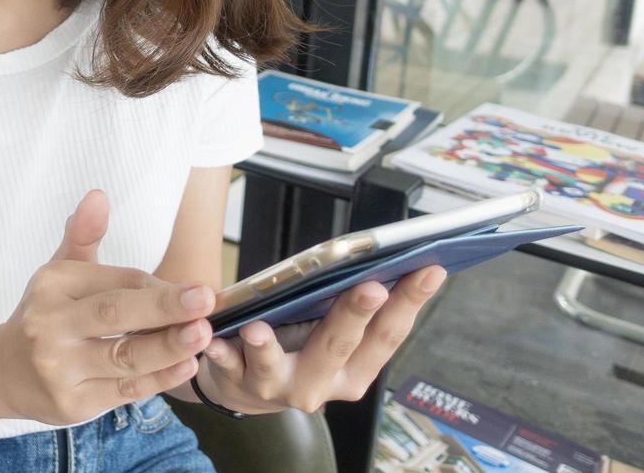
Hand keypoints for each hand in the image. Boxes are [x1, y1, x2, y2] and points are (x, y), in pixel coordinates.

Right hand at [0, 189, 214, 425]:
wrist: (1, 371)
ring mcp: (59, 367)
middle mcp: (50, 325)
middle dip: (164, 307)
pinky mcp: (72, 403)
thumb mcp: (57, 271)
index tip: (196, 290)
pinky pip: (123, 390)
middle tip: (205, 299)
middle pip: (115, 314)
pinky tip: (185, 366)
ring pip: (124, 356)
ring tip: (203, 335)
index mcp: (53, 285)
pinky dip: (158, 378)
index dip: (158, 288)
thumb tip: (98, 196)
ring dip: (168, 346)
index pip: (114, 281)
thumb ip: (83, 235)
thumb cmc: (44, 316)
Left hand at [196, 265, 448, 414]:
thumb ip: (354, 305)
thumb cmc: (297, 343)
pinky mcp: (238, 382)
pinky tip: (214, 341)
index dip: (411, 301)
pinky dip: (221, 354)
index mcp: (355, 369)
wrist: (246, 383)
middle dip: (354, 315)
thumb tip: (394, 256)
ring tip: (258, 328)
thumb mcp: (332, 330)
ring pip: (277, 366)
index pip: (388, 335)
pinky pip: (227, 367)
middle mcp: (323, 385)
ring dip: (268, 348)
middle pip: (340, 346)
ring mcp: (279, 387)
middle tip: (370, 286)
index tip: (429, 268)